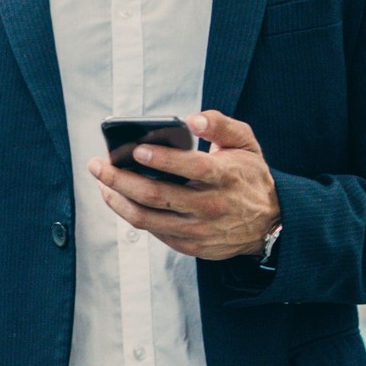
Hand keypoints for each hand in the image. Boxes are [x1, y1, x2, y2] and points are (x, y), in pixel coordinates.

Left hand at [86, 110, 280, 261]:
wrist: (268, 223)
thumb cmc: (249, 176)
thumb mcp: (246, 143)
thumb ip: (220, 125)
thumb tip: (191, 119)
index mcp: (226, 177)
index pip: (191, 168)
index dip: (162, 160)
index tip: (136, 150)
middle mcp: (210, 206)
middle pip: (156, 195)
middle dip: (120, 179)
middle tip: (97, 165)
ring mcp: (198, 230)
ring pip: (146, 218)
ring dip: (116, 200)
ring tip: (101, 182)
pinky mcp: (189, 246)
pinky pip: (152, 230)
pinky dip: (130, 213)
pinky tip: (118, 198)